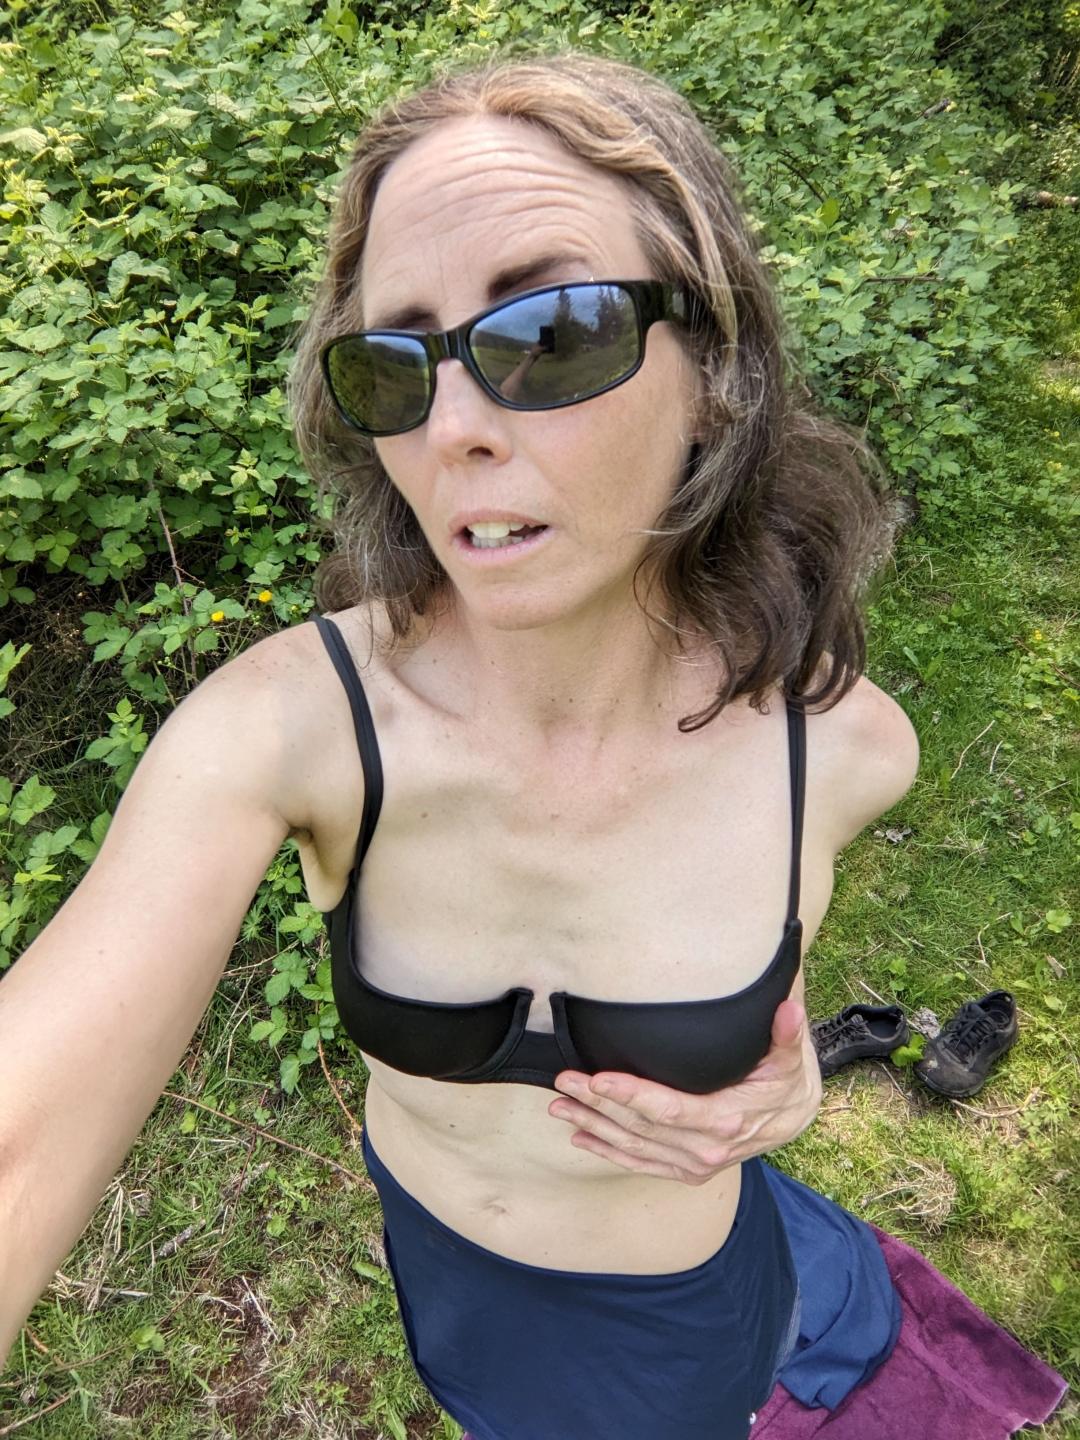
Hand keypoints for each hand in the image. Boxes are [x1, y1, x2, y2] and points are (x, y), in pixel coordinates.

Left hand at [548, 998, 821, 1185]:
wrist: (795, 1117)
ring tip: (560, 1107)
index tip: (597, 1079)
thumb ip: (786, 1033)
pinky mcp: (689, 1171)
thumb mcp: (789, 1056)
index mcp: (726, 1119)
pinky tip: (582, 1137)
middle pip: (641, 1127)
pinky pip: (642, 1164)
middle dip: (597, 1105)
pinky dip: (610, 1152)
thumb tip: (790, 1008)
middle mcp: (708, 1150)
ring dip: (594, 1127)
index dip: (630, 1095)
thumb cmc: (784, 1079)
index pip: (667, 1108)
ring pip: (635, 1147)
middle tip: (563, 1083)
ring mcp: (696, 1165)